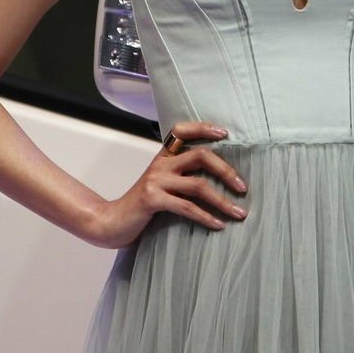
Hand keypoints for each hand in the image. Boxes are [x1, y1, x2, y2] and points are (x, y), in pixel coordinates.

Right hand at [90, 121, 248, 247]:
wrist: (110, 223)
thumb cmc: (142, 205)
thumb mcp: (161, 184)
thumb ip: (181, 176)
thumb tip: (219, 178)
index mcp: (163, 156)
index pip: (182, 130)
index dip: (203, 128)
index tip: (225, 133)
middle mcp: (160, 164)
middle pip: (200, 156)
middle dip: (226, 170)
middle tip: (243, 187)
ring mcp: (155, 181)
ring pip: (198, 185)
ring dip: (222, 200)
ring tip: (239, 212)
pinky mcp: (152, 199)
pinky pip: (186, 207)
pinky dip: (206, 216)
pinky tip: (218, 225)